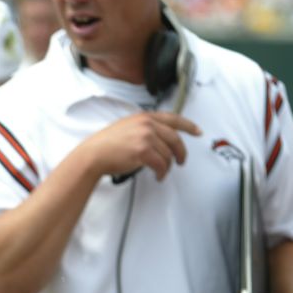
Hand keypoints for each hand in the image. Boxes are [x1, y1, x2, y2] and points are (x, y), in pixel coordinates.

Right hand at [78, 111, 201, 180]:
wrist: (94, 154)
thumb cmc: (107, 145)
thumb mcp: (127, 127)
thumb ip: (144, 128)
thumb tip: (160, 140)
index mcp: (144, 117)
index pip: (173, 118)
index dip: (188, 125)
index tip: (197, 131)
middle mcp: (147, 124)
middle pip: (175, 139)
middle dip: (181, 153)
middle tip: (181, 161)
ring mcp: (146, 136)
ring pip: (168, 154)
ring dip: (167, 166)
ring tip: (162, 172)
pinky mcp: (144, 151)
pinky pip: (161, 164)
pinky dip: (162, 173)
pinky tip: (158, 176)